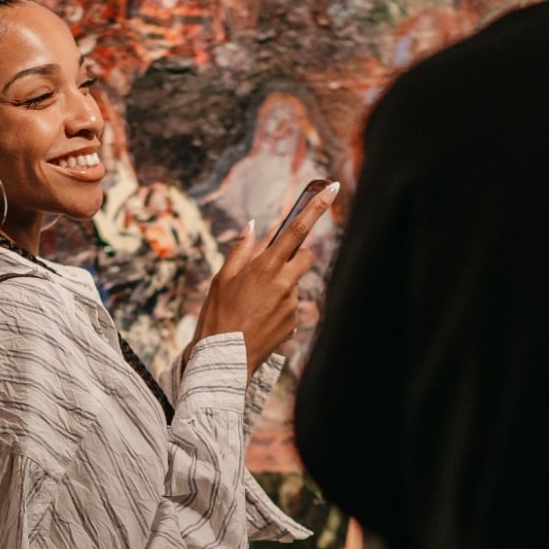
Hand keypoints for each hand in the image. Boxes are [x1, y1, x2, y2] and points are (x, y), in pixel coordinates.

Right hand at [194, 181, 339, 375]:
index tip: (331, 188)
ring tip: (252, 305)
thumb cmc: (217, 317)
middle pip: (306, 256)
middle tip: (273, 265)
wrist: (223, 360)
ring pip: (294, 283)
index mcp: (265, 266)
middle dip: (296, 254)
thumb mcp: (222, 279)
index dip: (316, 207)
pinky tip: (258, 320)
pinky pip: (290, 307)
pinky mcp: (293, 323)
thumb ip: (241, 250)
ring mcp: (291, 304)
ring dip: (281, 286)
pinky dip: (278, 308)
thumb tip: (252, 227)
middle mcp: (284, 283)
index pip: (296, 230)